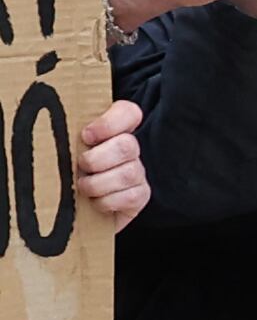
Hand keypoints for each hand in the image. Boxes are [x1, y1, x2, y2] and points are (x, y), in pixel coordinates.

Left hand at [69, 98, 145, 233]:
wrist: (73, 207)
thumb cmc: (67, 174)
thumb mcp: (65, 150)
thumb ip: (68, 136)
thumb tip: (51, 121)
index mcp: (111, 130)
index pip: (128, 112)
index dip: (110, 123)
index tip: (86, 136)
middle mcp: (130, 149)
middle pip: (128, 145)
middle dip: (97, 159)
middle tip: (81, 166)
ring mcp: (138, 172)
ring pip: (128, 173)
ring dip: (98, 183)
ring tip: (83, 187)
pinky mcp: (140, 195)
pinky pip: (130, 197)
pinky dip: (106, 202)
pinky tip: (95, 202)